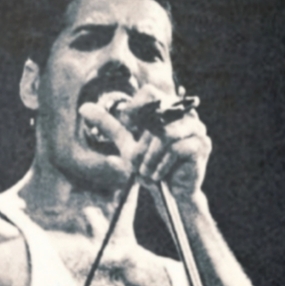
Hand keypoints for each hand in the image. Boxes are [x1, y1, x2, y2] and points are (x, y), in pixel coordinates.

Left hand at [79, 87, 210, 203]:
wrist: (170, 192)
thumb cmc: (151, 165)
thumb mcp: (126, 143)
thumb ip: (108, 125)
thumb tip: (83, 107)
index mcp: (169, 107)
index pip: (150, 93)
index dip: (135, 112)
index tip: (130, 133)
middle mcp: (186, 113)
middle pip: (156, 116)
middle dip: (141, 145)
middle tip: (139, 164)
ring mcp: (196, 128)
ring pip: (165, 134)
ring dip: (150, 158)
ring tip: (149, 172)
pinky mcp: (202, 145)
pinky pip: (176, 149)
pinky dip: (162, 165)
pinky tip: (160, 174)